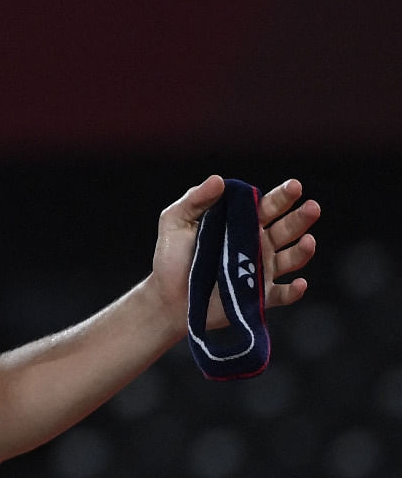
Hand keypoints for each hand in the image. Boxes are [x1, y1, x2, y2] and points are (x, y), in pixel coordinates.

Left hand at [151, 175, 320, 330]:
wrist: (166, 297)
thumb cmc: (171, 257)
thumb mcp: (175, 222)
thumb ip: (195, 200)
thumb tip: (218, 180)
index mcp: (241, 224)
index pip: (267, 206)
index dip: (282, 196)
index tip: (295, 186)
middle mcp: (257, 245)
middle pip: (286, 229)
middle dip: (300, 218)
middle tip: (312, 207)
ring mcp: (261, 271)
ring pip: (291, 259)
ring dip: (303, 251)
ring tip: (308, 241)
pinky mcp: (258, 298)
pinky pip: (281, 295)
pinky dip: (293, 291)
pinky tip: (299, 283)